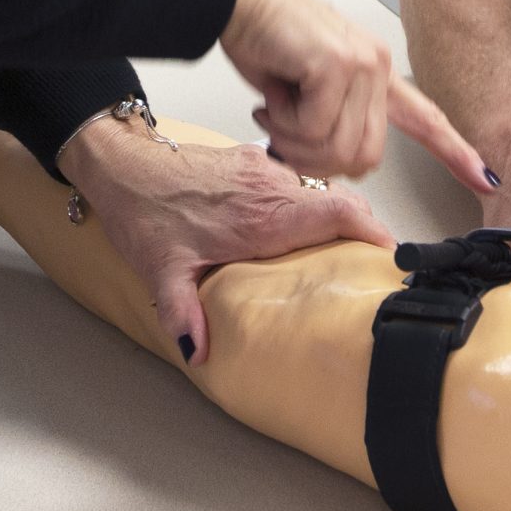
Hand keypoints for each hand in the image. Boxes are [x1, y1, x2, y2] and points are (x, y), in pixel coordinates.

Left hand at [60, 118, 392, 364]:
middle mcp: (270, 187)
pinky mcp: (252, 158)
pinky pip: (295, 180)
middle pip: (340, 203)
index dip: (374, 231)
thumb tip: (200, 352)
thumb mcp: (162, 272)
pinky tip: (294, 227)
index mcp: (262, 216)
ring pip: (318, 190)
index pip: (340, 213)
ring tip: (337, 250)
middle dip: (362, 230)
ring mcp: (263, 168)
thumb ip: (184, 313)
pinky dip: (306, 203)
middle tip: (369, 262)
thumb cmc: (142, 212)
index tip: (389, 255)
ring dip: (333, 216)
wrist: (121, 166)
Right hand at [220, 0, 491, 193]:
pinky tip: (275, 93)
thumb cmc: (261, 36)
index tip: (486, 179)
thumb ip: (325, 124)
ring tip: (276, 108)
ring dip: (294, 142)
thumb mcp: (302, 90)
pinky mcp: (337, 65)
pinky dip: (283, 123)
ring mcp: (362, 65)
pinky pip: (313, 128)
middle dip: (317, 160)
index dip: (455, 152)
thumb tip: (322, 162)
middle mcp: (376, 67)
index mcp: (374, 73)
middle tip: (284, 133)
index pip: (426, 119)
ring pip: (338, 149)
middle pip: (365, 158)